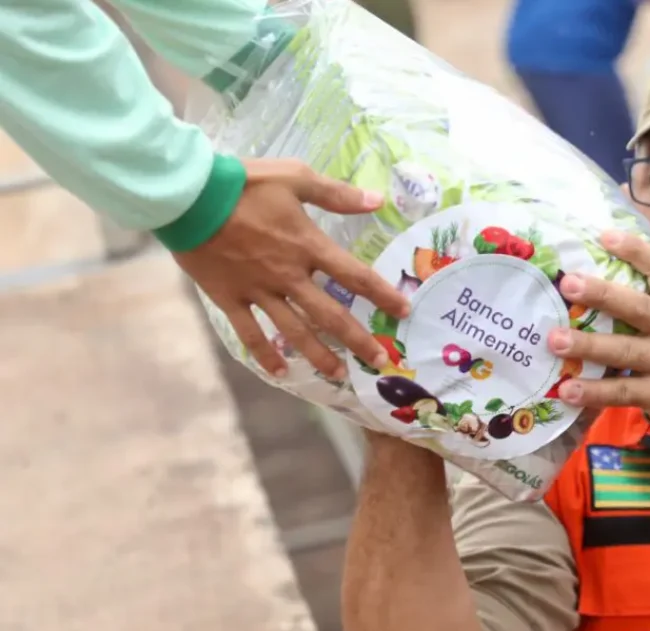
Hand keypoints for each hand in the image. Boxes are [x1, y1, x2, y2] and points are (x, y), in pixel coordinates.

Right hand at [172, 159, 409, 378]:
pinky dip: (265, 354)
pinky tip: (281, 373)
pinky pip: (250, 333)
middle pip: (330, 315)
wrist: (188, 195)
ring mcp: (259, 290)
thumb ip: (337, 194)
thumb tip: (377, 201)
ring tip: (338, 374)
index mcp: (308, 246)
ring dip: (319, 355)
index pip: (355, 276)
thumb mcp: (295, 177)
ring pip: (295, 331)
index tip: (403, 311)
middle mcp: (289, 275)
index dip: (382, 295)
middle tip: (379, 361)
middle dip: (357, 340)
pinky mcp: (230, 298)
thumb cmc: (243, 183)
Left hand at [549, 232, 649, 455]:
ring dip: (587, 346)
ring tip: (554, 340)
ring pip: (624, 351)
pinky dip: (593, 391)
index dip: (636, 250)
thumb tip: (595, 285)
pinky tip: (567, 389)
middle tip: (568, 283)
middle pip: (637, 307)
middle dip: (601, 294)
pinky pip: (623, 391)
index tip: (605, 236)